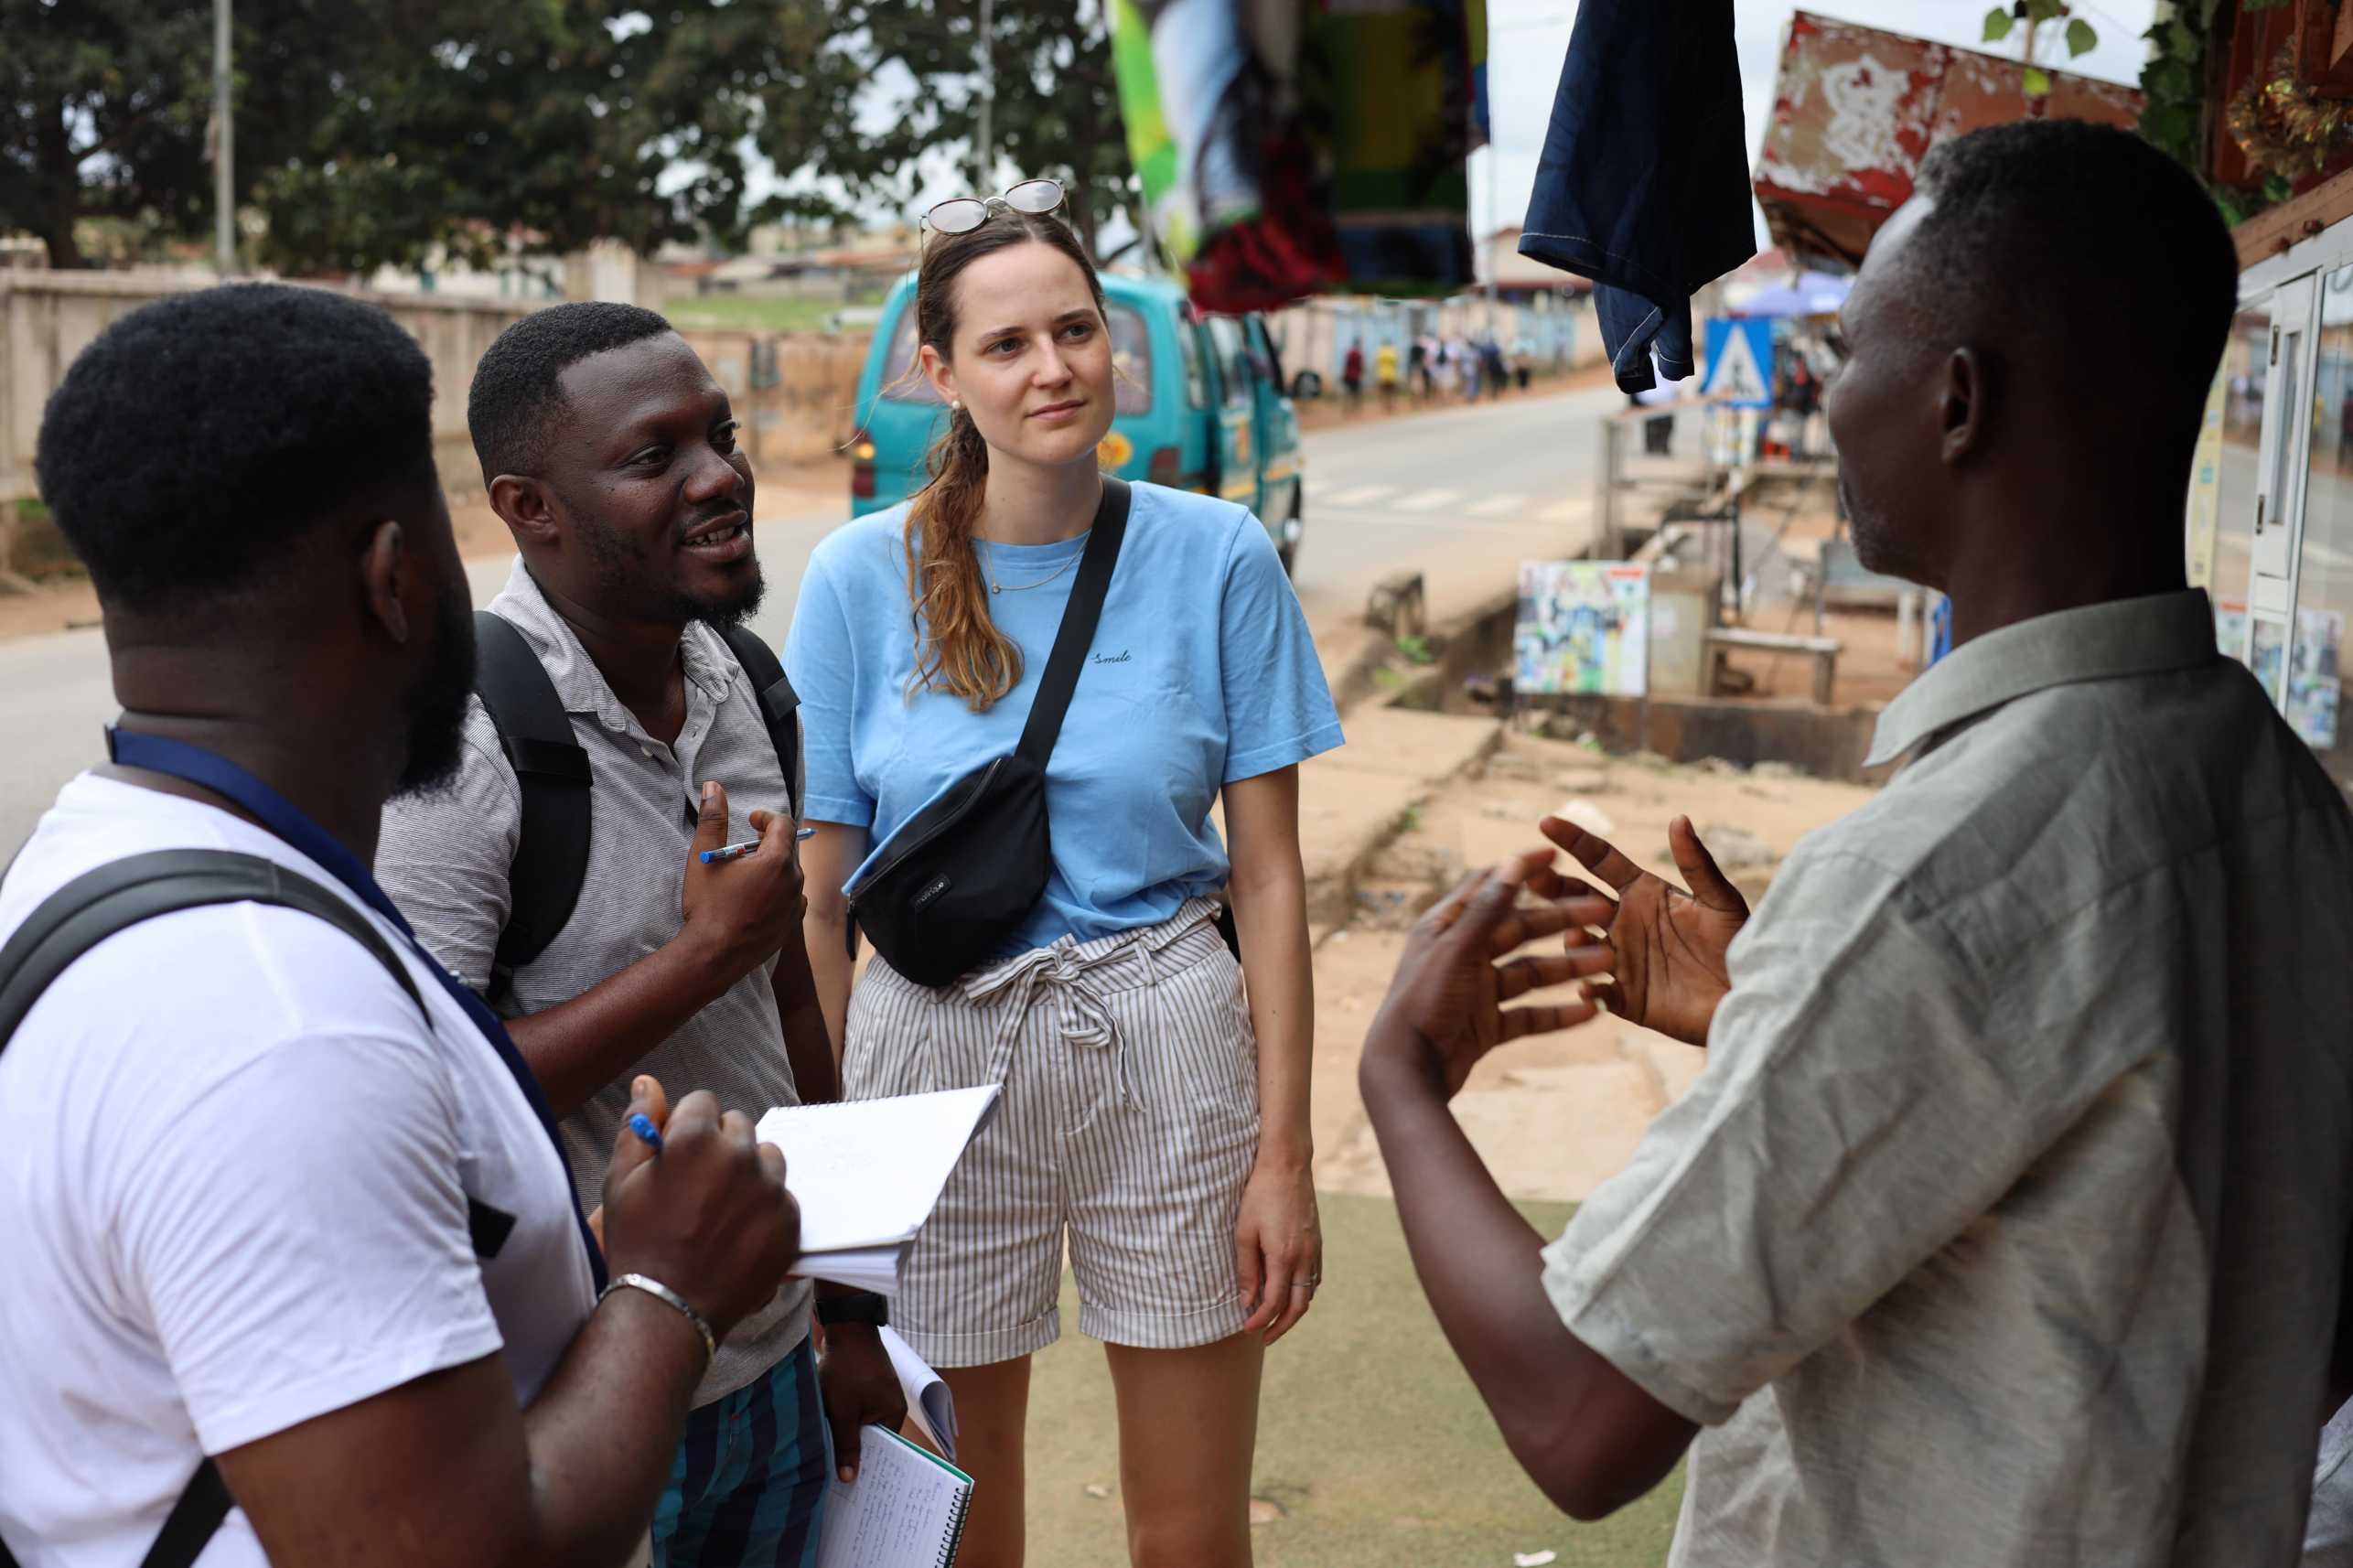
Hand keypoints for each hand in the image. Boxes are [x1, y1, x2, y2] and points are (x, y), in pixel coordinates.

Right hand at [600, 1075, 800, 1343]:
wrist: (667, 1310)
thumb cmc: (637, 1243)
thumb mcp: (621, 1181)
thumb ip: (637, 1125)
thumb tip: (648, 1082)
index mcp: (697, 1138)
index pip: (703, 1103)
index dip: (687, 1129)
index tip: (679, 1157)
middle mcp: (740, 1155)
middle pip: (738, 1126)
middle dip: (720, 1146)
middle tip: (699, 1187)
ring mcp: (770, 1188)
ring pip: (766, 1156)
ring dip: (749, 1171)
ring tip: (722, 1208)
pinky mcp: (789, 1220)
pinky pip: (782, 1195)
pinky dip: (765, 1207)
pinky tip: (740, 1231)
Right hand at [679, 781, 805, 986]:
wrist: (713, 956)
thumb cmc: (708, 906)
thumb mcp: (705, 858)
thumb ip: (713, 820)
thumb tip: (714, 787)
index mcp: (777, 861)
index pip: (783, 825)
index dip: (766, 818)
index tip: (750, 821)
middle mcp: (793, 881)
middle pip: (788, 849)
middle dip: (768, 842)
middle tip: (745, 847)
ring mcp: (795, 905)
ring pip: (790, 874)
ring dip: (773, 868)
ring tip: (747, 874)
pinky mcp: (792, 924)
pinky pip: (791, 898)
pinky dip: (778, 891)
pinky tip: (757, 898)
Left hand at [815, 1320, 907, 1481]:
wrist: (846, 1327)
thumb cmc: (846, 1369)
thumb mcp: (842, 1411)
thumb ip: (846, 1445)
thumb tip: (850, 1479)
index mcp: (894, 1414)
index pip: (883, 1451)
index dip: (866, 1468)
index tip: (850, 1488)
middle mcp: (891, 1406)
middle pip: (871, 1439)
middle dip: (853, 1453)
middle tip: (835, 1479)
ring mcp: (880, 1394)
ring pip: (861, 1424)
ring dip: (845, 1434)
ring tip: (828, 1456)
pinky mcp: (867, 1385)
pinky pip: (857, 1410)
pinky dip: (844, 1419)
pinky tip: (827, 1427)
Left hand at [1235, 1157, 1321, 1345]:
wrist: (1287, 1166)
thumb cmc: (1259, 1196)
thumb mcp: (1244, 1232)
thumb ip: (1246, 1269)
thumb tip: (1247, 1301)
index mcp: (1284, 1257)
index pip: (1273, 1303)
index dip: (1260, 1321)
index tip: (1246, 1329)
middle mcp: (1304, 1258)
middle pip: (1297, 1307)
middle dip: (1281, 1327)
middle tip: (1264, 1338)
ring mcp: (1314, 1250)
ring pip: (1309, 1294)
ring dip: (1294, 1312)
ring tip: (1276, 1321)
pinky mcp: (1318, 1242)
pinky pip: (1315, 1277)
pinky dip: (1304, 1293)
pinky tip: (1291, 1294)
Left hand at [1363, 850, 1610, 1098]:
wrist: (1406, 1073)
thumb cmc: (1422, 1005)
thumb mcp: (1458, 952)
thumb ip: (1488, 910)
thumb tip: (1513, 861)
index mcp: (1445, 928)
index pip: (1489, 888)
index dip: (1522, 871)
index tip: (1557, 857)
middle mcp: (1462, 955)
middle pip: (1519, 930)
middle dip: (1561, 922)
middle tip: (1603, 914)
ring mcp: (1475, 992)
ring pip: (1530, 973)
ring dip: (1568, 967)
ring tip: (1608, 963)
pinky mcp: (1485, 1026)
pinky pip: (1529, 1015)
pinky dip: (1558, 1013)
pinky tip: (1592, 1009)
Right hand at [1538, 815, 1747, 1048]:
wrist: (1751, 999)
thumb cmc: (1740, 945)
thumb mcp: (1721, 902)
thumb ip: (1697, 865)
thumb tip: (1679, 818)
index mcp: (1643, 893)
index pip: (1600, 861)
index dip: (1574, 841)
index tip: (1546, 822)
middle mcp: (1624, 923)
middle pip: (1577, 900)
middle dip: (1552, 888)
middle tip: (1532, 878)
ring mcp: (1621, 960)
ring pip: (1580, 946)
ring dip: (1572, 940)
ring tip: (1575, 937)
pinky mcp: (1626, 998)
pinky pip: (1599, 993)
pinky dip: (1590, 990)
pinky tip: (1589, 989)